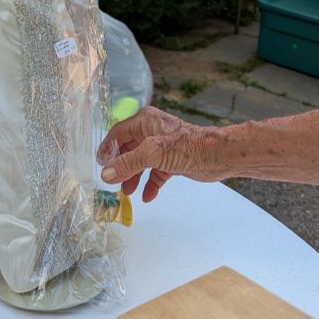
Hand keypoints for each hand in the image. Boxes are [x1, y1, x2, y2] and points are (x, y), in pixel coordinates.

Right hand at [97, 106, 224, 201]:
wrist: (218, 156)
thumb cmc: (187, 147)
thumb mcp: (152, 154)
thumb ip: (127, 164)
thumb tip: (106, 174)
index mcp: (144, 122)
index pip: (118, 134)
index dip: (107, 149)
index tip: (100, 167)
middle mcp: (151, 131)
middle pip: (127, 149)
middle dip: (120, 167)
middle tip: (113, 183)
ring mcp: (162, 147)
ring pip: (140, 162)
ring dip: (133, 177)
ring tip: (127, 192)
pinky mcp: (172, 160)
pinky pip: (155, 173)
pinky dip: (150, 183)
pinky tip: (147, 196)